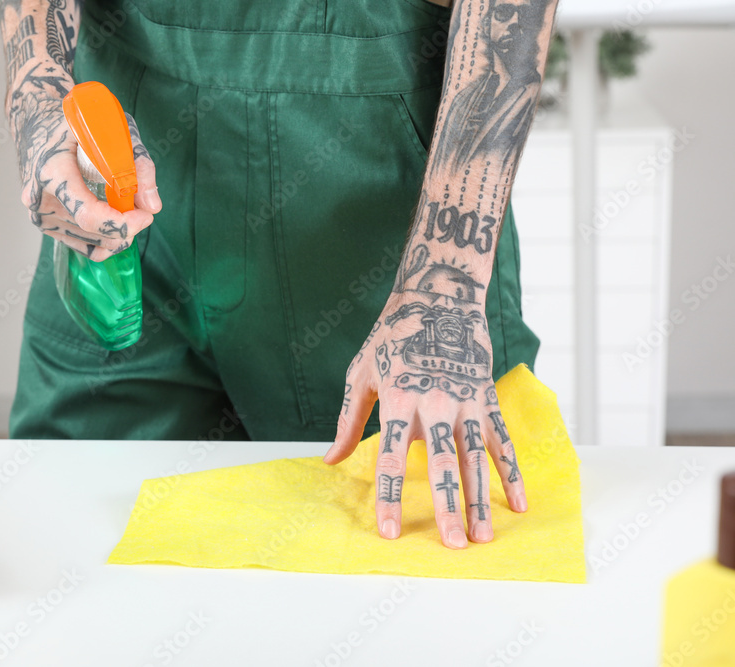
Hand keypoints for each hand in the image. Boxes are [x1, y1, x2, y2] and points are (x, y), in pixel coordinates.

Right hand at [7, 63, 160, 261]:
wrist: (35, 121)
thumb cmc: (74, 120)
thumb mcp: (112, 129)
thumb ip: (137, 164)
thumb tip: (153, 205)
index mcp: (51, 171)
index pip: (89, 215)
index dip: (123, 224)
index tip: (145, 215)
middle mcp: (40, 198)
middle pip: (95, 232)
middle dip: (128, 226)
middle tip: (143, 206)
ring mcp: (40, 215)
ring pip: (94, 244)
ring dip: (119, 232)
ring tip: (127, 205)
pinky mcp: (45, 224)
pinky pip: (85, 246)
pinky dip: (106, 239)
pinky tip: (115, 221)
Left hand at [324, 284, 526, 548]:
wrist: (438, 296)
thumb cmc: (392, 336)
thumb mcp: (361, 373)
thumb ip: (349, 421)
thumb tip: (331, 460)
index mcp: (398, 400)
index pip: (390, 458)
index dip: (389, 497)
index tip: (388, 531)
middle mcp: (434, 403)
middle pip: (441, 464)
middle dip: (446, 507)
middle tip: (452, 545)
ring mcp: (466, 402)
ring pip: (476, 459)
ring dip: (482, 500)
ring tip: (484, 536)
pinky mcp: (487, 398)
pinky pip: (503, 441)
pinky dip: (513, 472)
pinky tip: (520, 503)